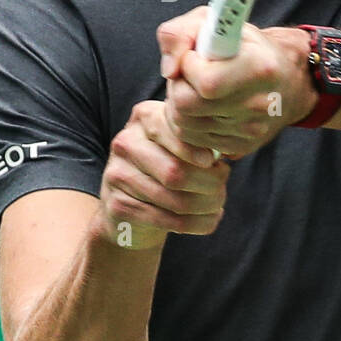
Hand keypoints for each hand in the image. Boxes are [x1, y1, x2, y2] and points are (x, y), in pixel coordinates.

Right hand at [97, 100, 230, 250]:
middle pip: (176, 171)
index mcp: (144, 117)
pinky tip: (208, 220)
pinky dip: (196, 224)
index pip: (175, 132)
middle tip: (221, 190)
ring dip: (206, 207)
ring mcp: (117, 174)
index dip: (197, 151)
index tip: (212, 162)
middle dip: (209, 185)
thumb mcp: (179, 146)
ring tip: (217, 206)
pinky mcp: (117, 206)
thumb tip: (223, 155)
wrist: (130, 207)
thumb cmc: (165, 168)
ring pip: (175, 200)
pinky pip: (166, 221)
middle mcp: (125, 142)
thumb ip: (199, 143)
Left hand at [156, 7, 316, 156]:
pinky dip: (188, 122)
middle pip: (186, 106)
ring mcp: (250, 130)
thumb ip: (179, 34)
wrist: (286, 78)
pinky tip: (201, 106)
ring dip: (178, 105)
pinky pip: (191, 140)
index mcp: (260, 68)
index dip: (188, 66)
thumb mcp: (213, 22)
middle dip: (178, 86)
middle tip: (189, 74)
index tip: (195, 55)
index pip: (206, 82)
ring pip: (183, 125)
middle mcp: (259, 104)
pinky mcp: (240, 147)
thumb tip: (169, 70)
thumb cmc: (244, 46)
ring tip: (194, 89)